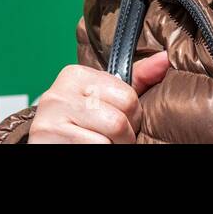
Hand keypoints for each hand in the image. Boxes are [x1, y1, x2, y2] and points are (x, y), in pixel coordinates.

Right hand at [26, 51, 170, 143]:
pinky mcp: (48, 141)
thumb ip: (136, 79)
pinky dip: (100, 154)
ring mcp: (50, 120)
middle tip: (112, 137)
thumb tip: (165, 58)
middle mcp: (58, 94)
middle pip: (119, 121)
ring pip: (107, 141)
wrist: (47, 143)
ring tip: (101, 143)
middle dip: (123, 135)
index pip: (128, 97)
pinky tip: (88, 148)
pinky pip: (95, 149)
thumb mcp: (105, 96)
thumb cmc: (79, 122)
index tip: (120, 120)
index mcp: (74, 75)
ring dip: (112, 147)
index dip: (132, 116)